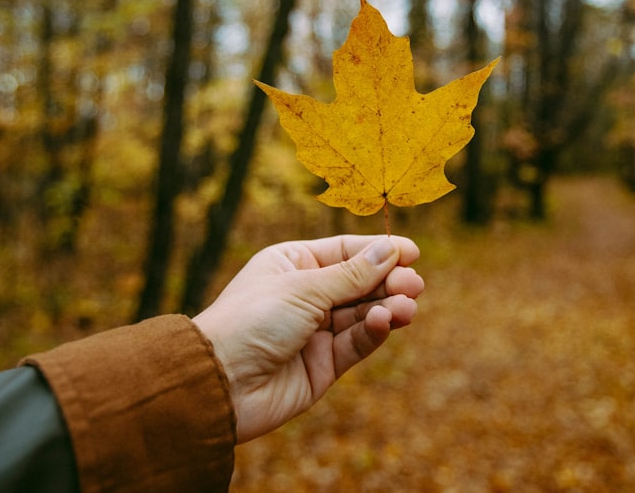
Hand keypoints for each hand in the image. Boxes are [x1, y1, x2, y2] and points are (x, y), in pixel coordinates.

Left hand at [192, 234, 422, 442]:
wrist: (220, 384)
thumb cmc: (250, 321)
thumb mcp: (304, 288)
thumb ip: (352, 274)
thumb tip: (389, 250)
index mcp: (292, 264)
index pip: (344, 251)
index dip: (378, 251)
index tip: (412, 252)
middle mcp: (305, 295)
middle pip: (359, 283)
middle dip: (388, 282)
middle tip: (414, 284)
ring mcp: (314, 331)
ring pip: (362, 314)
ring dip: (387, 307)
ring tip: (408, 305)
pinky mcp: (323, 365)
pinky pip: (356, 343)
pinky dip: (373, 331)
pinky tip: (386, 321)